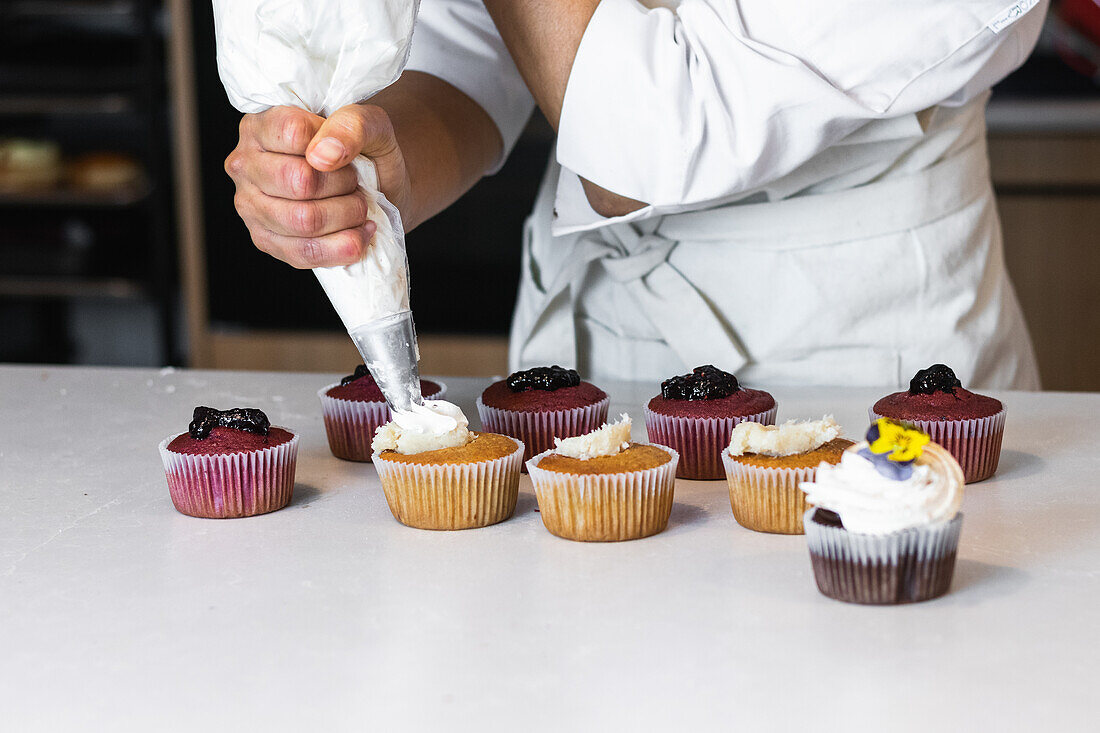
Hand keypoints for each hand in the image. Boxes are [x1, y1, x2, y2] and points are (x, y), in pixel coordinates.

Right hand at [224, 104, 412, 268]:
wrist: (375, 182)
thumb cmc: (363, 148)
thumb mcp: (370, 123)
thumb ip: (351, 126)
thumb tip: (324, 156)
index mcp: (261, 125)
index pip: (293, 132)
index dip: (333, 144)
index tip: (346, 150)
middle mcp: (246, 164)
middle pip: (299, 181)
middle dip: (343, 184)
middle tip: (355, 182)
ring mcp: (250, 206)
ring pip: (304, 220)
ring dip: (347, 215)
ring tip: (359, 206)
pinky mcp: (265, 241)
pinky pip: (305, 253)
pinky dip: (344, 247)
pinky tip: (359, 233)